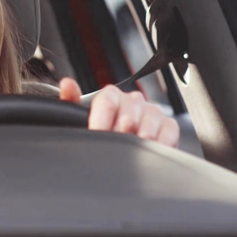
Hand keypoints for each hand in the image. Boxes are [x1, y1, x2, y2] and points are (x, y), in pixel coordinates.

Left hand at [58, 77, 179, 147]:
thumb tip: (67, 84)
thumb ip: (71, 102)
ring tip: (131, 150)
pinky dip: (160, 144)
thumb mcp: (80, 118)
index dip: (101, 122)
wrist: (123, 152)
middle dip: (119, 134)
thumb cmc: (100, 132)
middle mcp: (132, 101)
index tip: (97, 136)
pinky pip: (168, 132)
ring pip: (147, 124)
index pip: (107, 101)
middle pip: (128, 114)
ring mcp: (152, 112)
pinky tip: (150, 152)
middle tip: (114, 146)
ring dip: (138, 140)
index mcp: (111, 95)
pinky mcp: (168, 126)